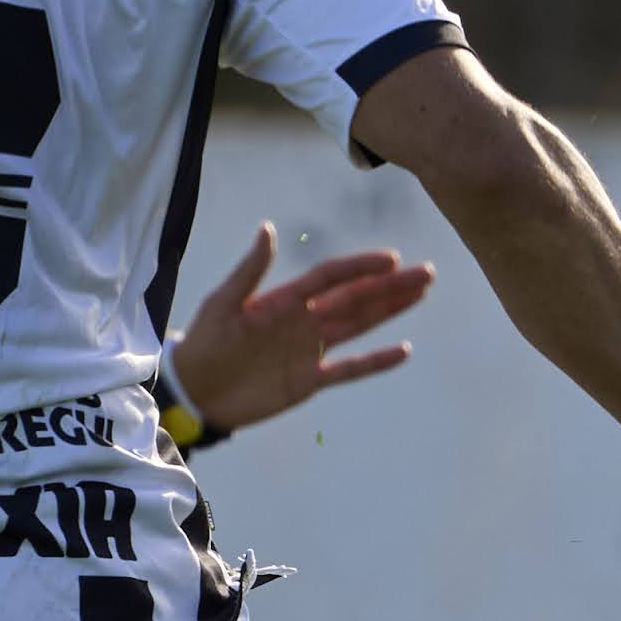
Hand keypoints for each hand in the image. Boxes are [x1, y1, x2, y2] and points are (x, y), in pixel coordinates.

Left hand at [164, 223, 433, 433]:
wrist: (194, 391)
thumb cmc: (203, 343)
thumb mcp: (222, 303)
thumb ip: (249, 270)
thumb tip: (268, 228)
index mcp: (285, 299)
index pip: (331, 277)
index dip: (360, 267)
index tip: (391, 259)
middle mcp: (304, 320)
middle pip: (355, 298)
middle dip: (390, 286)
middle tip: (426, 273)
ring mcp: (310, 350)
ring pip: (359, 326)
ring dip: (390, 310)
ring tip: (421, 294)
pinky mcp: (309, 381)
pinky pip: (349, 369)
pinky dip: (375, 361)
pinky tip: (403, 350)